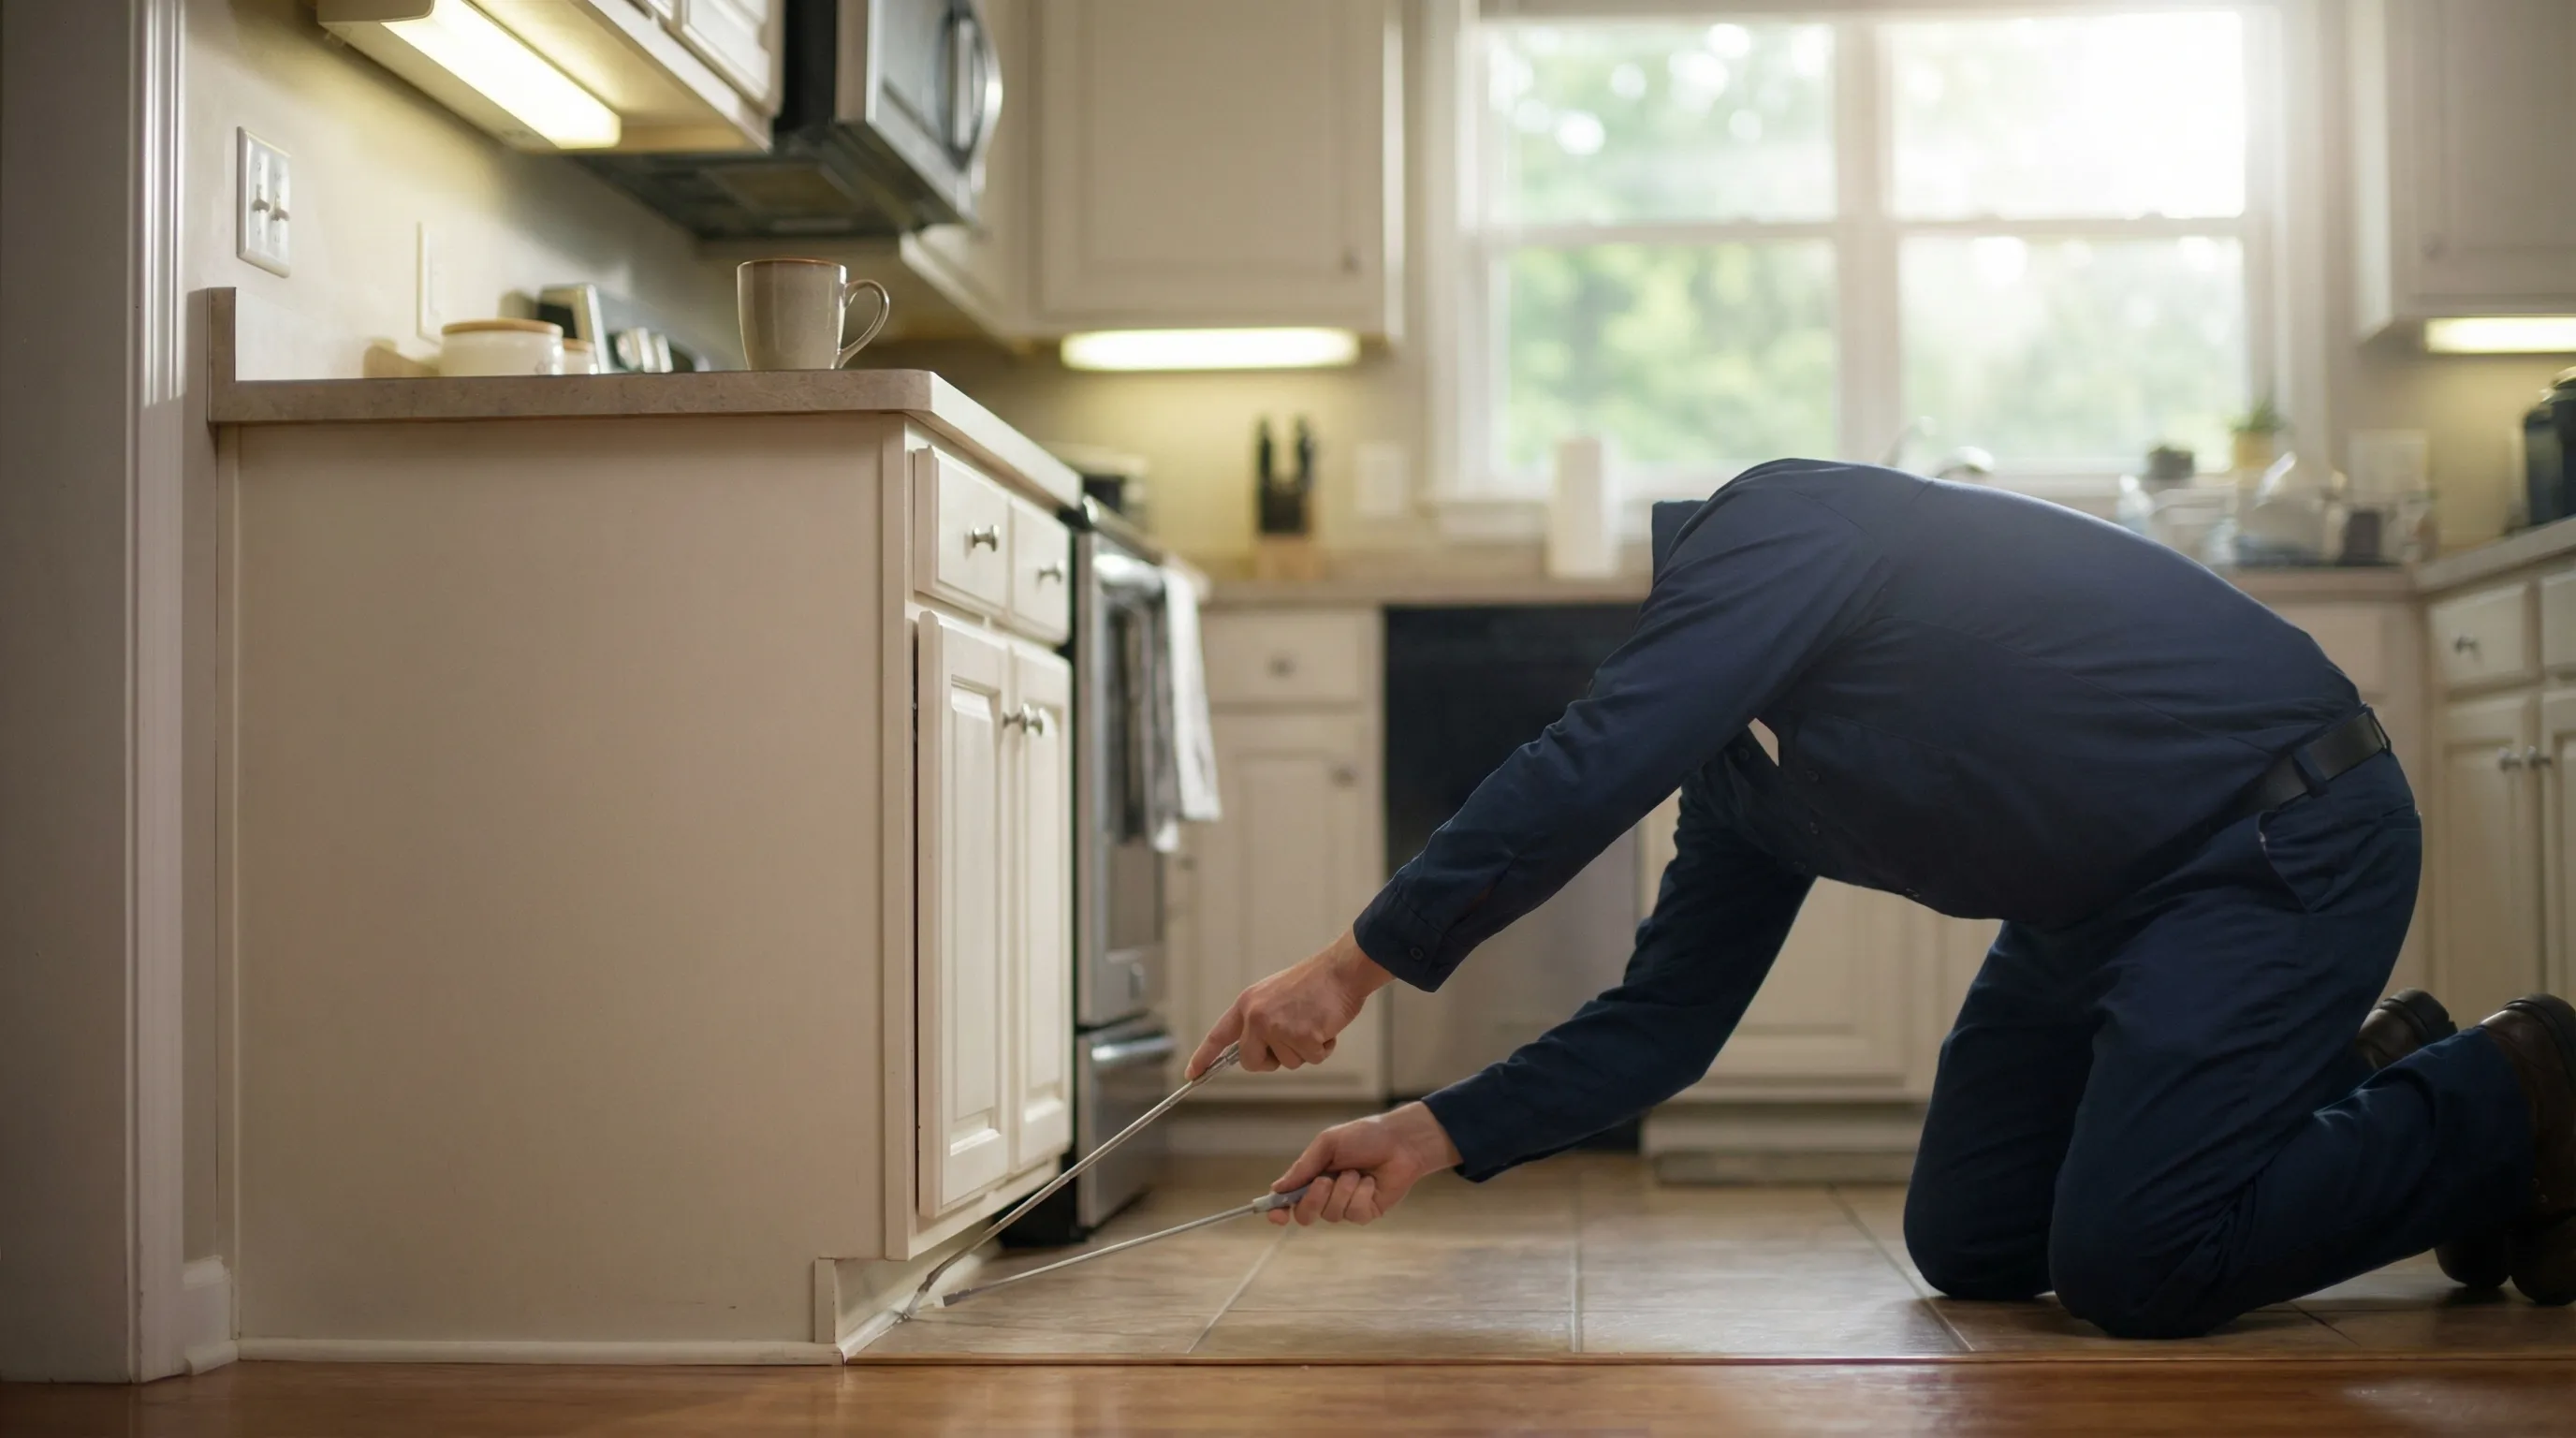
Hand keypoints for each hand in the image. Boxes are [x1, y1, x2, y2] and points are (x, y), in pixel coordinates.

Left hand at [1187, 927, 1392, 1077]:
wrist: (1340, 970)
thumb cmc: (1313, 984)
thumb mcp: (1273, 995)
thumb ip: (1259, 1020)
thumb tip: (1255, 1052)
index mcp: (1247, 1004)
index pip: (1219, 1036)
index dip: (1203, 1057)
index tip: (1191, 1074)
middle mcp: (1256, 1016)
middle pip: (1252, 1062)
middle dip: (1271, 1060)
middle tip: (1292, 1041)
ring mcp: (1278, 1027)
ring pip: (1287, 1063)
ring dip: (1305, 1050)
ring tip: (1314, 1022)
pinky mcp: (1302, 1036)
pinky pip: (1312, 1060)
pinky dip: (1323, 1049)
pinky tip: (1326, 1026)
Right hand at [1268, 1102, 1461, 1225]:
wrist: (1400, 1141)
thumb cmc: (1364, 1136)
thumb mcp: (1328, 1144)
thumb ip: (1304, 1167)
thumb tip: (1278, 1188)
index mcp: (1313, 1176)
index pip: (1288, 1199)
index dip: (1278, 1211)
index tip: (1277, 1215)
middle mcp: (1326, 1193)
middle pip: (1305, 1215)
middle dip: (1313, 1200)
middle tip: (1325, 1180)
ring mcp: (1346, 1204)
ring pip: (1331, 1215)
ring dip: (1344, 1191)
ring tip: (1357, 1172)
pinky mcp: (1366, 1212)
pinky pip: (1354, 1214)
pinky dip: (1361, 1195)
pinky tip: (1371, 1181)